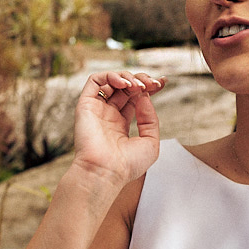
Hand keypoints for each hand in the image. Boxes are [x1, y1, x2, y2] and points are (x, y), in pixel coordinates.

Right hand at [72, 70, 164, 187]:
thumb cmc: (127, 165)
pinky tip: (125, 85)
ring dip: (128, 77)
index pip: (135, 98)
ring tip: (138, 86)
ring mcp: (96, 110)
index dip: (149, 87)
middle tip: (152, 84)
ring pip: (111, 81)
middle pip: (125, 87)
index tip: (163, 82)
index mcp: (120, 125)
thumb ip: (150, 118)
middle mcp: (107, 115)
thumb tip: (144, 96)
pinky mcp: (86, 105)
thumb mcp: (150, 142)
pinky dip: (111, 76)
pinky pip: (95, 81)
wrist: (105, 172)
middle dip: (141, 80)